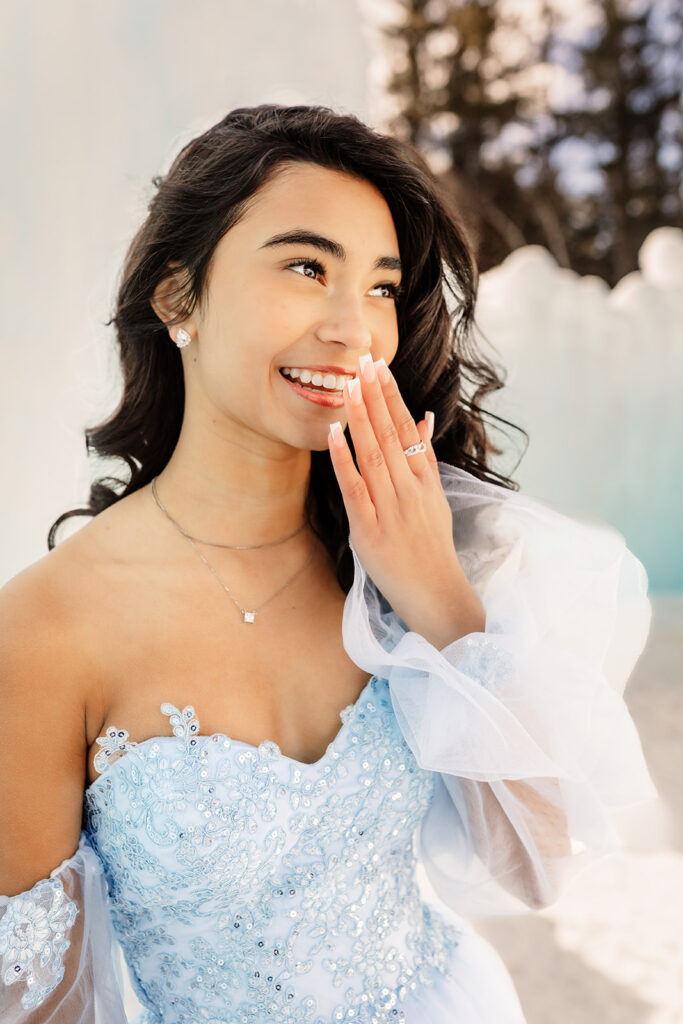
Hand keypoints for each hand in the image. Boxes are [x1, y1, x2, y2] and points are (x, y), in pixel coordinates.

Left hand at [327, 354, 470, 637]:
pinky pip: (355, 488)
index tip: (380, 367)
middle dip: (375, 395)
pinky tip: (334, 433)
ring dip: (360, 417)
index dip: (392, 396)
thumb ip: (426, 459)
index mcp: (425, 480)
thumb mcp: (436, 499)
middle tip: (362, 361)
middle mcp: (411, 490)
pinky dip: (344, 459)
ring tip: (348, 385)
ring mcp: (391, 509)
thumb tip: (424, 418)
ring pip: (373, 454)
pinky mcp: (371, 530)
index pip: (407, 428)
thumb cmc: (432, 547)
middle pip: (390, 434)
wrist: (437, 595)